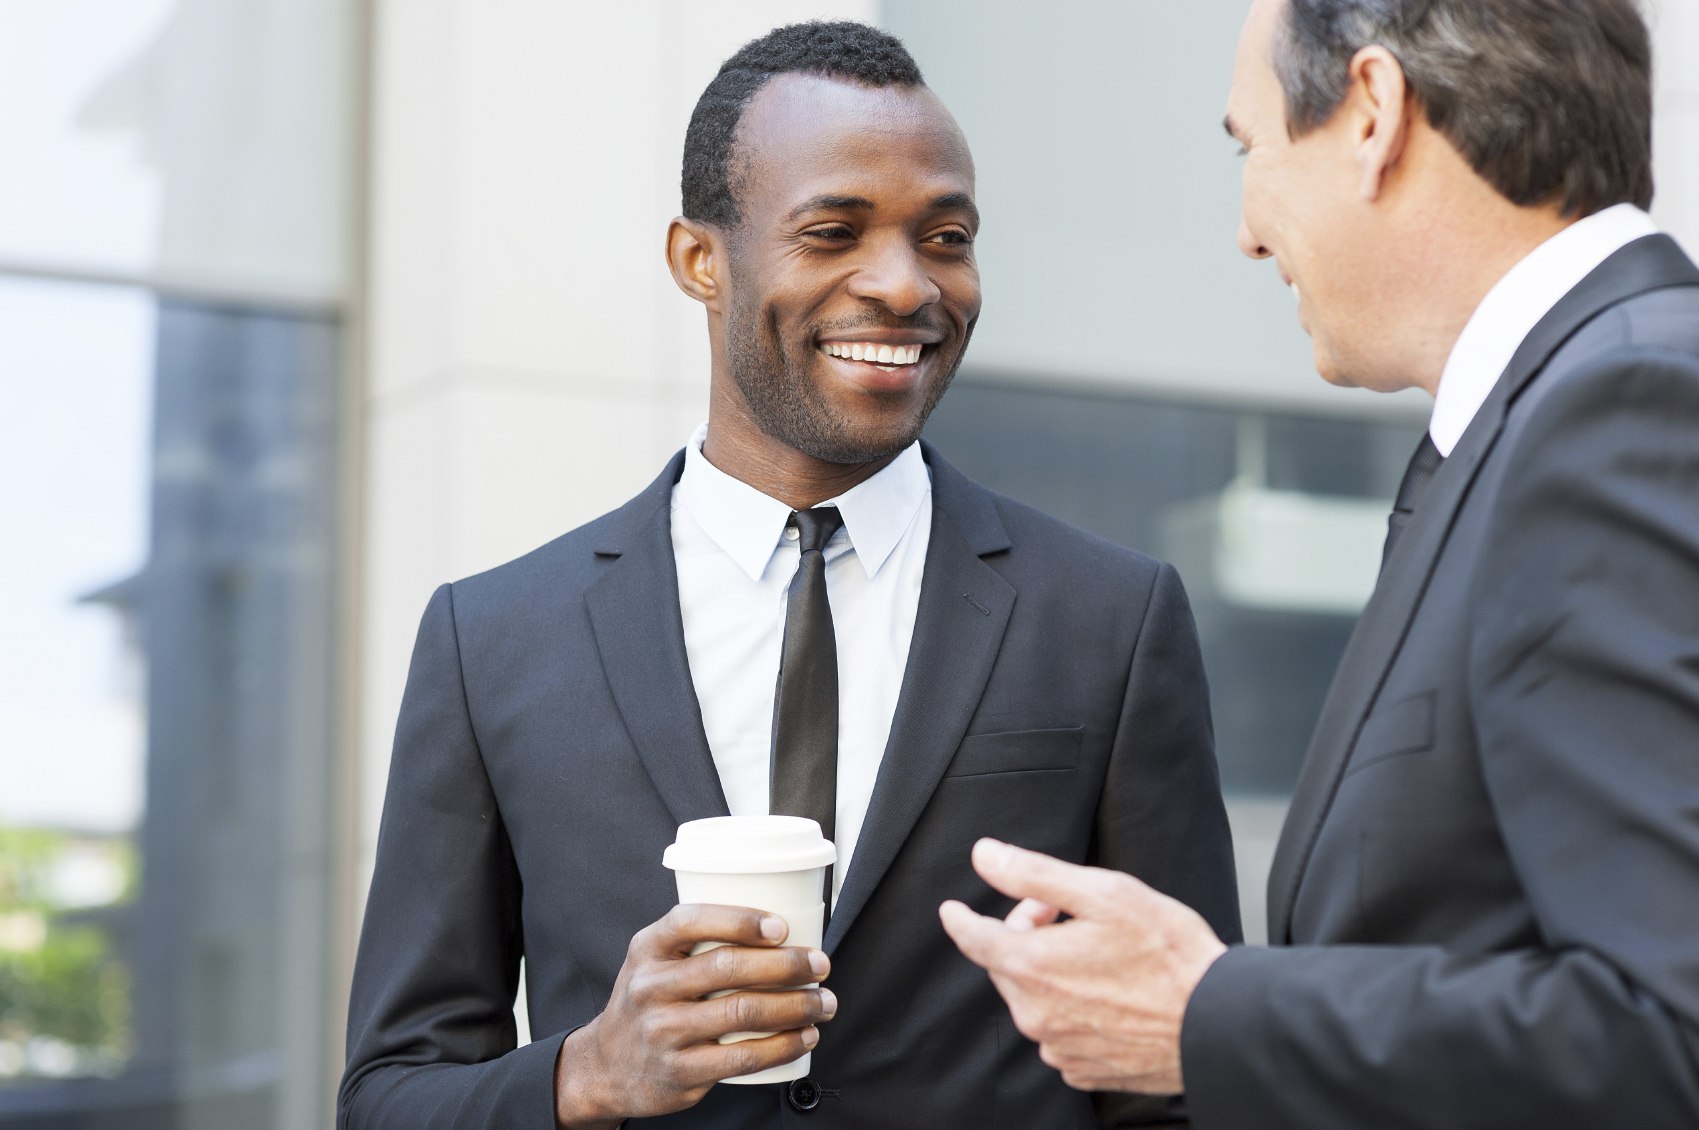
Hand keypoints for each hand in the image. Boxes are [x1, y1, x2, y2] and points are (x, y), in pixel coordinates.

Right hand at [553, 904, 835, 1126]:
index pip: (691, 921)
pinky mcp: (680, 1071)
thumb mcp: (655, 959)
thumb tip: (781, 925)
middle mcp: (650, 987)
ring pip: (742, 1012)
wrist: (607, 1065)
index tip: (782, 926)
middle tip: (820, 964)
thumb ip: (699, 939)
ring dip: (795, 1006)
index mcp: (648, 948)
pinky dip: (782, 1046)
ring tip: (822, 1002)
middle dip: (786, 964)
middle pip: (727, 968)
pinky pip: (742, 1057)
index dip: (740, 920)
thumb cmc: (649, 1001)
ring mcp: (663, 1032)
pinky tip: (804, 1037)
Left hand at [939, 838, 1224, 1094]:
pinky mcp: (1083, 1069)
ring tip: (1100, 958)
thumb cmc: (1167, 954)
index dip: (961, 918)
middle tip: (1071, 917)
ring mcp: (1058, 1047)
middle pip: (1007, 964)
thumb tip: (985, 856)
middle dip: (1027, 934)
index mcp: (1032, 967)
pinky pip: (1059, 1032)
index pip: (972, 939)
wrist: (1217, 1024)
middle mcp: (1035, 1014)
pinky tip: (1109, 996)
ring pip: (1033, 999)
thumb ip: (1034, 874)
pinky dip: (1071, 1010)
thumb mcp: (1102, 893)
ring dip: (1050, 974)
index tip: (952, 909)